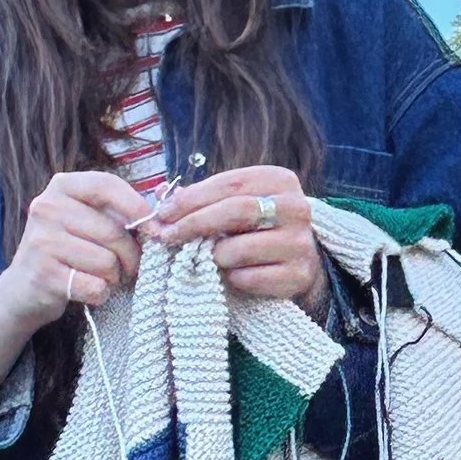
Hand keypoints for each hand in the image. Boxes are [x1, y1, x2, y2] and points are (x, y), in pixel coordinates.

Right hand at [0, 169, 146, 425]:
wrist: (23, 291)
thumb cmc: (66, 253)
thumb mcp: (84, 221)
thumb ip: (116, 213)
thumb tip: (160, 221)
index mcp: (61, 187)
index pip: (107, 185)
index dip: (137, 207)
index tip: (154, 229)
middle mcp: (46, 208)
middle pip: (113, 232)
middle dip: (130, 257)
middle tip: (127, 268)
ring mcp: (42, 241)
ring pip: (107, 262)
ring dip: (114, 278)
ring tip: (104, 278)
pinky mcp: (44, 275)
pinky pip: (95, 286)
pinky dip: (101, 294)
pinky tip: (89, 291)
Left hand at [150, 164, 328, 311]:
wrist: (298, 265)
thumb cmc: (257, 230)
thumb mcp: (235, 205)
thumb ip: (202, 198)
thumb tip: (160, 192)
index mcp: (279, 181)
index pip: (229, 184)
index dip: (192, 198)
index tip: (163, 213)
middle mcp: (295, 208)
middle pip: (235, 211)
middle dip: (194, 224)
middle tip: (167, 236)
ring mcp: (300, 243)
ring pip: (238, 249)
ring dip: (214, 256)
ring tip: (211, 258)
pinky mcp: (298, 275)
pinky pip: (248, 278)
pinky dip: (232, 279)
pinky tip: (233, 275)